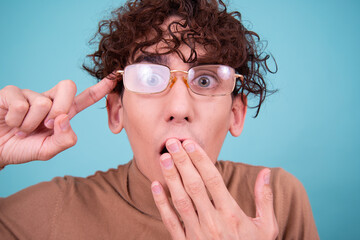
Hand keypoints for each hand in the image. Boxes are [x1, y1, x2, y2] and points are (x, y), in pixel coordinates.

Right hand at [0, 76, 115, 167]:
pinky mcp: (11, 93)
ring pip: (43, 103)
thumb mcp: (46, 150)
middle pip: (68, 87)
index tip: (113, 78)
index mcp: (62, 112)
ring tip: (21, 128)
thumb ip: (62, 140)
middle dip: (61, 108)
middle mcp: (48, 99)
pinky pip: (21, 105)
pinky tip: (9, 122)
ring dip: (30, 124)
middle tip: (47, 126)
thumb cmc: (21, 148)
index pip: (84, 98)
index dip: (99, 89)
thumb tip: (65, 120)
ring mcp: (30, 94)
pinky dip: (16, 121)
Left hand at [151, 139, 278, 239]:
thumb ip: (264, 199)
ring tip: (163, 158)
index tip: (191, 144)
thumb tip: (266, 172)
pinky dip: (161, 204)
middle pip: (194, 185)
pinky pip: (170, 222)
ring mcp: (196, 233)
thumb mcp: (266, 227)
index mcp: (231, 214)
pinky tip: (155, 186)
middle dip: (182, 161)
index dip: (200, 160)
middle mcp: (212, 221)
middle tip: (172, 142)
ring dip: (171, 177)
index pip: (213, 180)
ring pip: (180, 200)